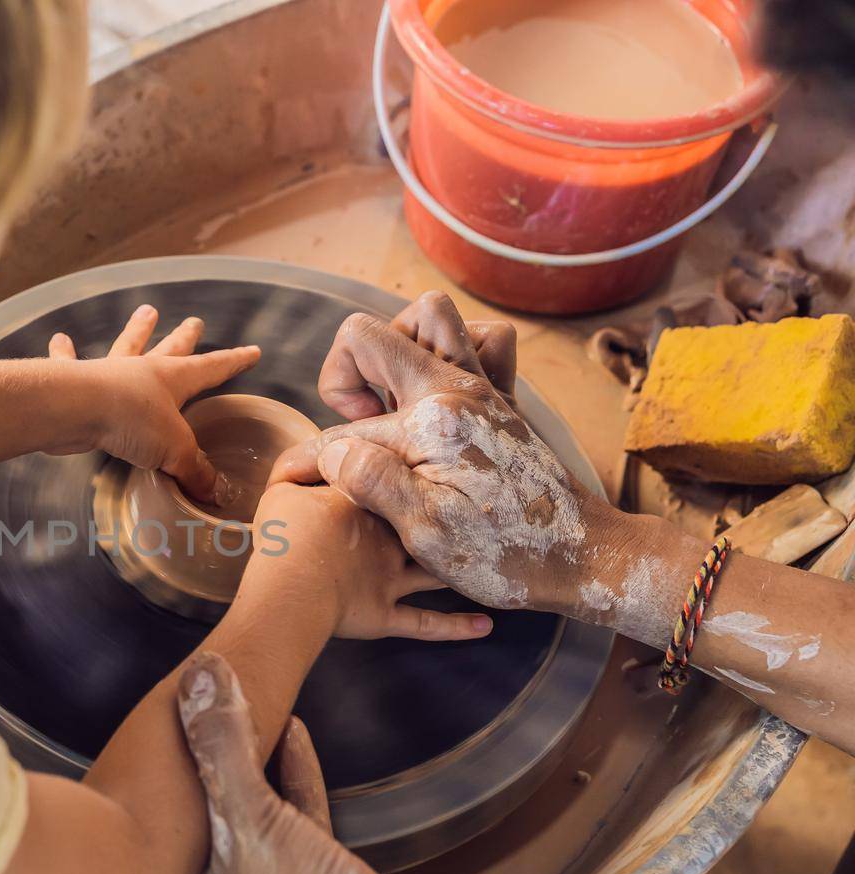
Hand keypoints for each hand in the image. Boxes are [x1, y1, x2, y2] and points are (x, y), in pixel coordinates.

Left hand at [46, 304, 260, 502]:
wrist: (76, 409)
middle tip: (195, 322)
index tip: (252, 352)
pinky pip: (69, 362)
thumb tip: (213, 493)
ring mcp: (109, 373)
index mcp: (173, 380)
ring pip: (127, 346)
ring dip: (137, 330)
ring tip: (146, 311)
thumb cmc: (131, 422)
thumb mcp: (175, 451)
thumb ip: (194, 470)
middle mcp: (143, 371)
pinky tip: (59, 338)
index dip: (233, 362)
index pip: (212, 369)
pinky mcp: (77, 381)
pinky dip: (64, 352)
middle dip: (186, 338)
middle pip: (171, 349)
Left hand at [147, 654, 514, 873]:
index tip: (155, 723)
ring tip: (242, 704)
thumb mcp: (252, 823)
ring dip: (253, 762)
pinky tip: (293, 730)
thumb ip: (222, 747)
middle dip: (206, 762)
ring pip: (250, 818)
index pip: (154, 833)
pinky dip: (293, 777)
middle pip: (202, 821)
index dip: (156, 778)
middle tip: (194, 703)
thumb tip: (197, 672)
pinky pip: (292, 821)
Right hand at [242, 483, 492, 641]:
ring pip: (428, 567)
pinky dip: (454, 626)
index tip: (373, 471)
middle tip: (429, 506)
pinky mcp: (385, 612)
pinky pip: (426, 623)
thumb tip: (321, 451)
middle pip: (406, 518)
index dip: (377, 472)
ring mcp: (391, 577)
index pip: (377, 474)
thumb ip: (304, 468)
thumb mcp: (286, 490)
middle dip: (418, 512)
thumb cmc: (286, 539)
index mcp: (367, 499)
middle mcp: (387, 536)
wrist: (290, 594)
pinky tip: (482, 625)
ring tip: (470, 559)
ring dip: (450, 566)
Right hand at [269, 292, 613, 612]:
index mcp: (431, 421)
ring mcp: (483, 390)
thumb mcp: (425, 532)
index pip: (344, 428)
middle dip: (346, 372)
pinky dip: (453, 352)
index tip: (290, 485)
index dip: (309, 459)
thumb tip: (332, 450)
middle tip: (358, 424)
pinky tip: (436, 403)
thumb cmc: (504, 554)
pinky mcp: (502, 401)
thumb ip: (373, 480)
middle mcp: (457, 389)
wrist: (584, 557)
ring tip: (392, 400)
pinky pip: (483, 341)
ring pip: (433, 316)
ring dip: (400, 345)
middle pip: (373, 333)